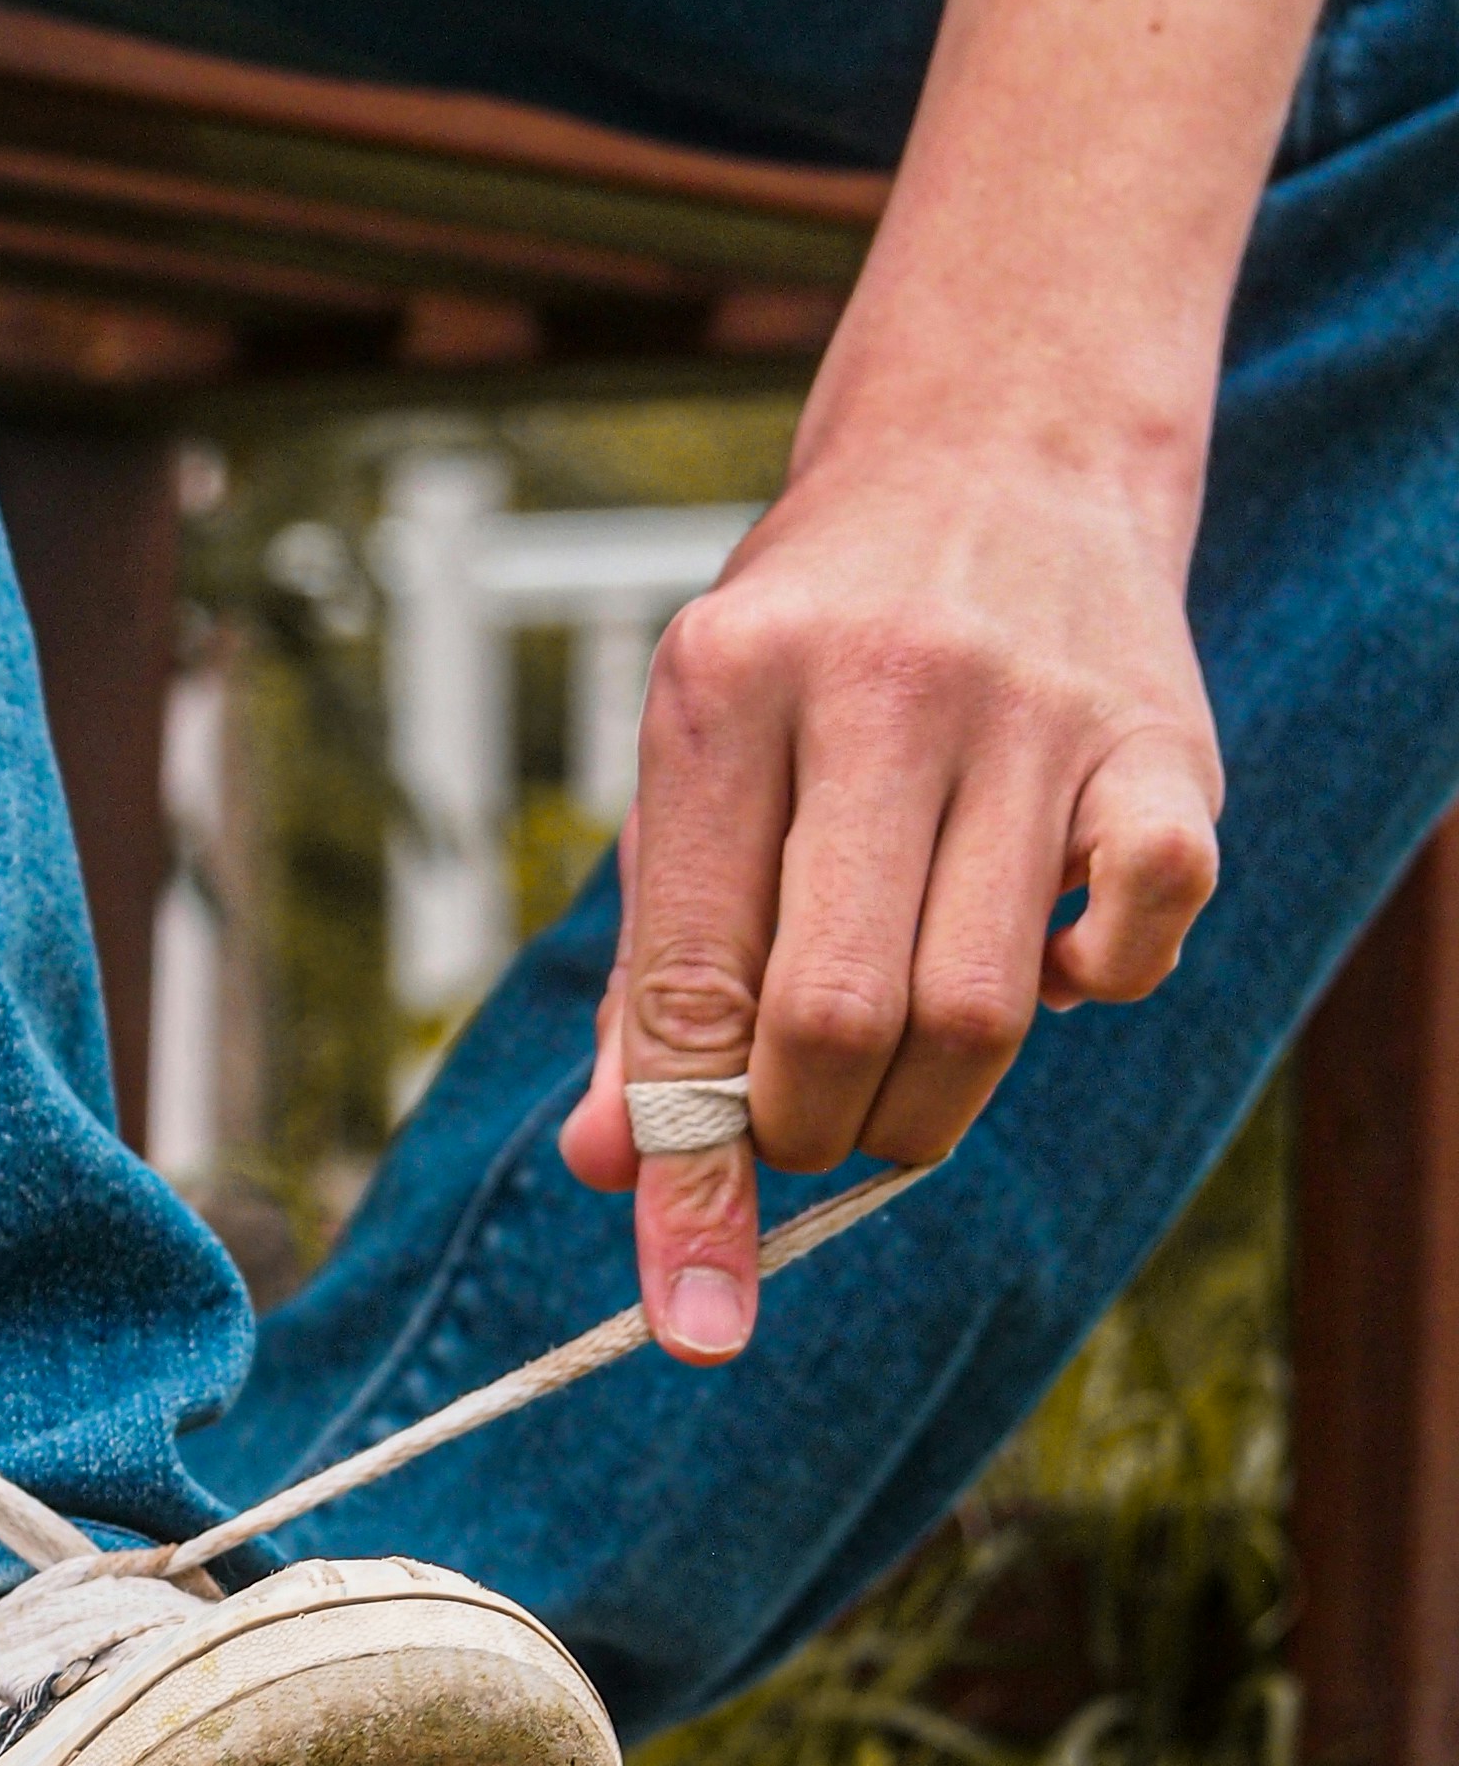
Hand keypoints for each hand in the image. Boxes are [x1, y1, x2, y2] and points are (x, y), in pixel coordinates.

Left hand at [559, 401, 1220, 1360]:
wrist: (992, 451)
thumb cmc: (811, 660)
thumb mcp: (694, 779)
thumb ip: (647, 981)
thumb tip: (604, 1167)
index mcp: (718, 691)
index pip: (687, 986)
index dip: (685, 1172)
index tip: (690, 1314)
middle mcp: (875, 683)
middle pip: (836, 1019)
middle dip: (811, 1135)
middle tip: (810, 1124)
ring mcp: (1030, 704)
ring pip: (981, 1008)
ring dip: (931, 1102)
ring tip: (905, 1060)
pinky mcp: (1161, 734)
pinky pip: (1141, 929)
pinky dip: (1091, 992)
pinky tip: (1046, 956)